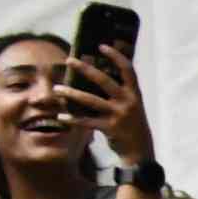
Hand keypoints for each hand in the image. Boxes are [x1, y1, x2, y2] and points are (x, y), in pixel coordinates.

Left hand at [61, 44, 152, 166]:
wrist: (141, 152)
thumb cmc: (132, 126)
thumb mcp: (132, 107)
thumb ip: (120, 93)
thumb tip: (99, 76)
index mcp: (135, 94)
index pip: (127, 70)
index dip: (116, 56)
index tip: (101, 46)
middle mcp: (128, 102)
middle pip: (104, 80)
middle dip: (85, 69)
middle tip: (69, 60)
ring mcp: (119, 115)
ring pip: (91, 101)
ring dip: (71, 94)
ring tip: (57, 89)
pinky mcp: (110, 129)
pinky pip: (87, 122)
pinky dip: (73, 119)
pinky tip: (61, 116)